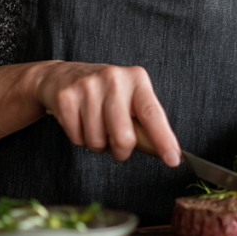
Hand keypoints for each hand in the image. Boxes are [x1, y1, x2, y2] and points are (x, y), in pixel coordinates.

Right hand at [32, 61, 180, 167]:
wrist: (63, 77)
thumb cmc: (104, 93)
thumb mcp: (129, 97)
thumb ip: (144, 121)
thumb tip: (164, 151)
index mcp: (136, 79)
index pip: (152, 114)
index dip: (163, 139)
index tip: (173, 159)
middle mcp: (114, 79)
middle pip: (123, 137)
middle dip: (120, 150)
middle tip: (116, 142)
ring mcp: (88, 86)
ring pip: (97, 141)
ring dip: (97, 143)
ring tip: (95, 124)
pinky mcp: (66, 97)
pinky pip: (77, 139)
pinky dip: (79, 138)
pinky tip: (80, 120)